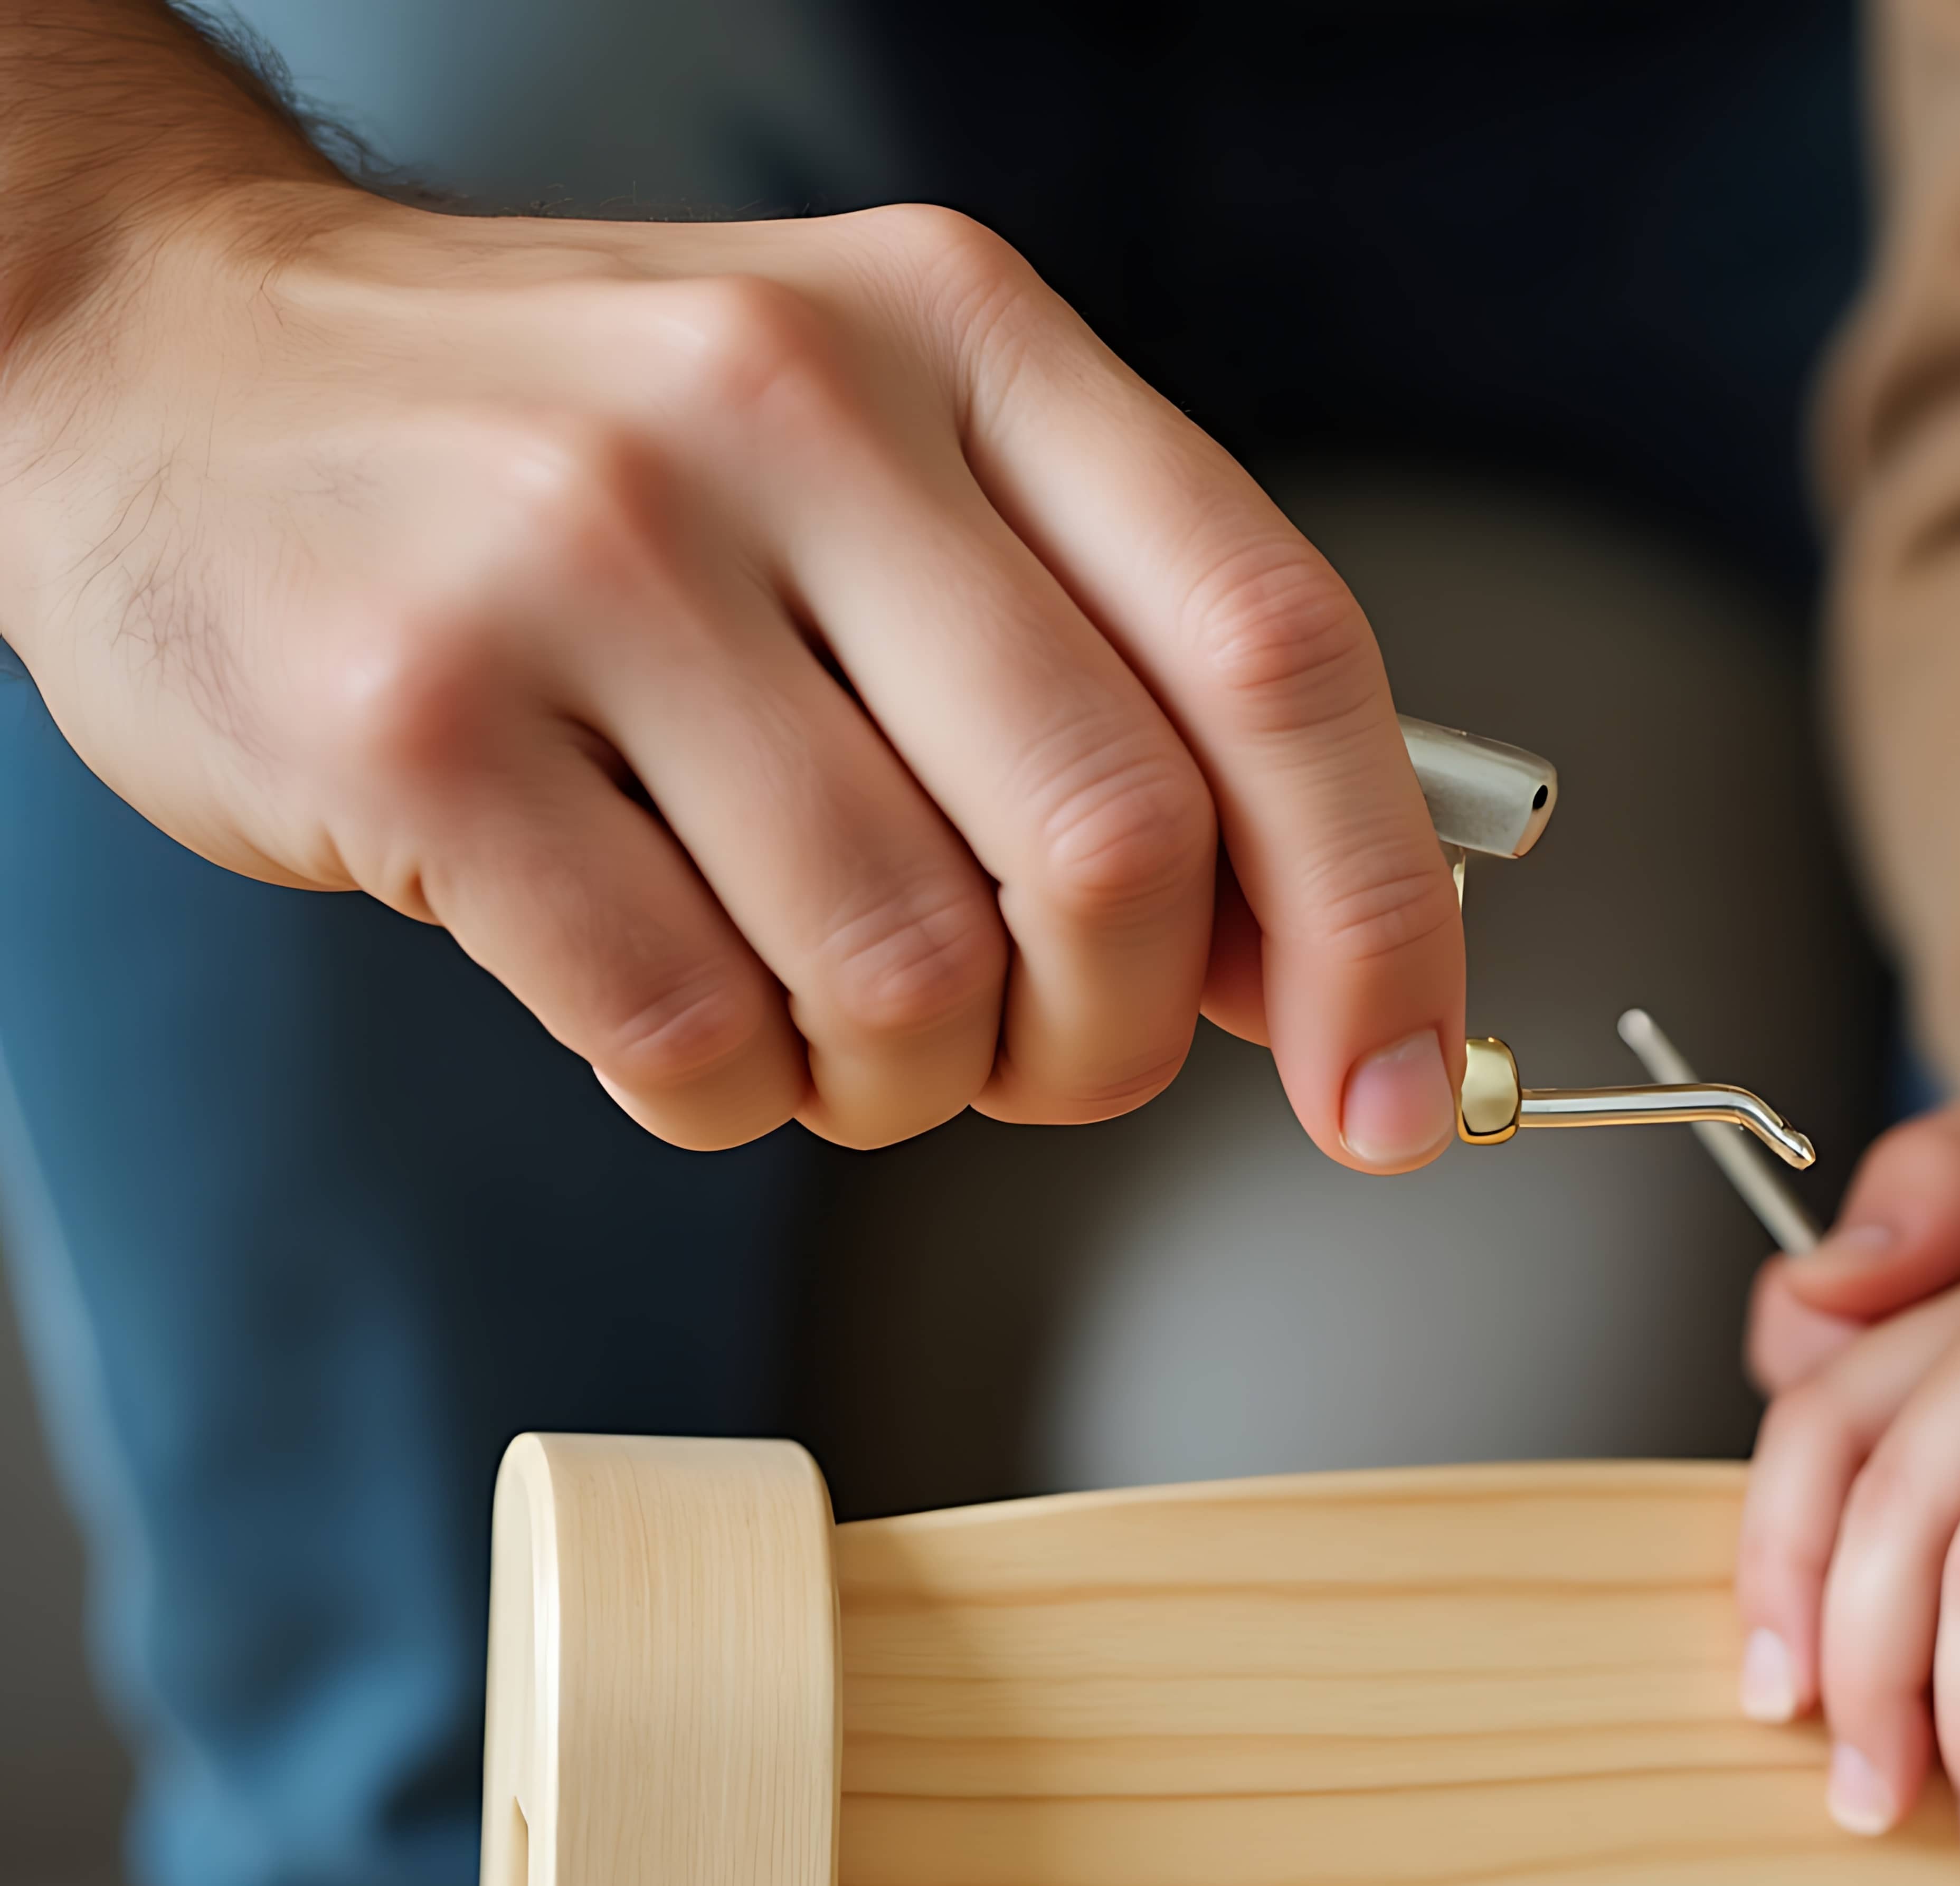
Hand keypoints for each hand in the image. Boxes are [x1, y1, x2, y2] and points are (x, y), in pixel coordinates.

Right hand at [0, 155, 1461, 1160]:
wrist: (170, 365)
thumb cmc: (587, 465)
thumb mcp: (887, 474)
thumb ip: (1117, 684)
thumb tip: (1327, 969)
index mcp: (966, 338)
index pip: (1275, 650)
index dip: (1379, 912)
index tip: (1409, 1093)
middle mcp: (790, 411)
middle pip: (1111, 843)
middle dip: (1114, 1036)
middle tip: (1043, 1061)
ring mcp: (587, 558)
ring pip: (903, 971)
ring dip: (905, 1079)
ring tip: (826, 1016)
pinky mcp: (417, 723)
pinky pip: (690, 1032)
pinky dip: (728, 1089)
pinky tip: (682, 1007)